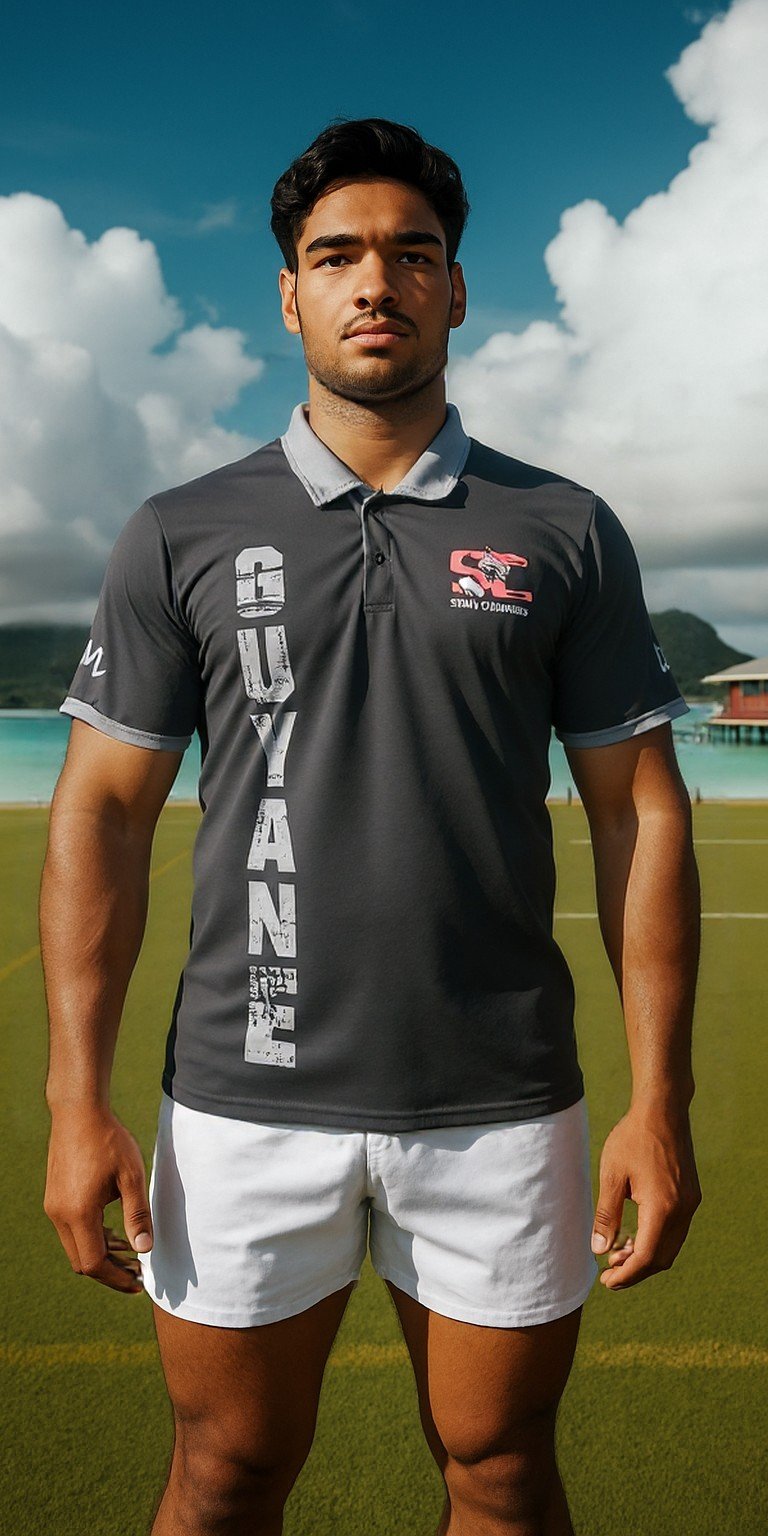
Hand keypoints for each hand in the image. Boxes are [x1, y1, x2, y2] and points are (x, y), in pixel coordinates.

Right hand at [43, 1104, 153, 1292]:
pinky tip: (114, 1230)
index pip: (94, 1264)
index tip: (138, 1284)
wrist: (79, 1113)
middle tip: (138, 1272)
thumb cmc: (109, 1142)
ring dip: (101, 1254)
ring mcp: (54, 1207)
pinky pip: (71, 1230)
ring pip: (75, 1246)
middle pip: (82, 1261)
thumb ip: (137, 1216)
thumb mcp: (131, 1178)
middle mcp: (60, 1215)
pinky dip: (92, 1237)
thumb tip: (144, 1250)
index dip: (116, 1278)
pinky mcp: (55, 1198)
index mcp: (79, 1214)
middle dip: (110, 1271)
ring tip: (131, 1252)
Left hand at [590, 1102, 701, 1289]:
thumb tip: (599, 1250)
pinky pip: (676, 1230)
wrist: (662, 1110)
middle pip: (662, 1258)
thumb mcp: (612, 1176)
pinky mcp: (691, 1195)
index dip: (627, 1275)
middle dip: (636, 1270)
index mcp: (662, 1207)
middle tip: (609, 1273)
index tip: (607, 1281)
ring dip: (647, 1257)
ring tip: (618, 1255)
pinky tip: (635, 1235)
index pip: (647, 1257)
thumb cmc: (633, 1138)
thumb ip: (607, 1216)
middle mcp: (682, 1210)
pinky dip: (657, 1240)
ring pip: (671, 1246)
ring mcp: (690, 1203)